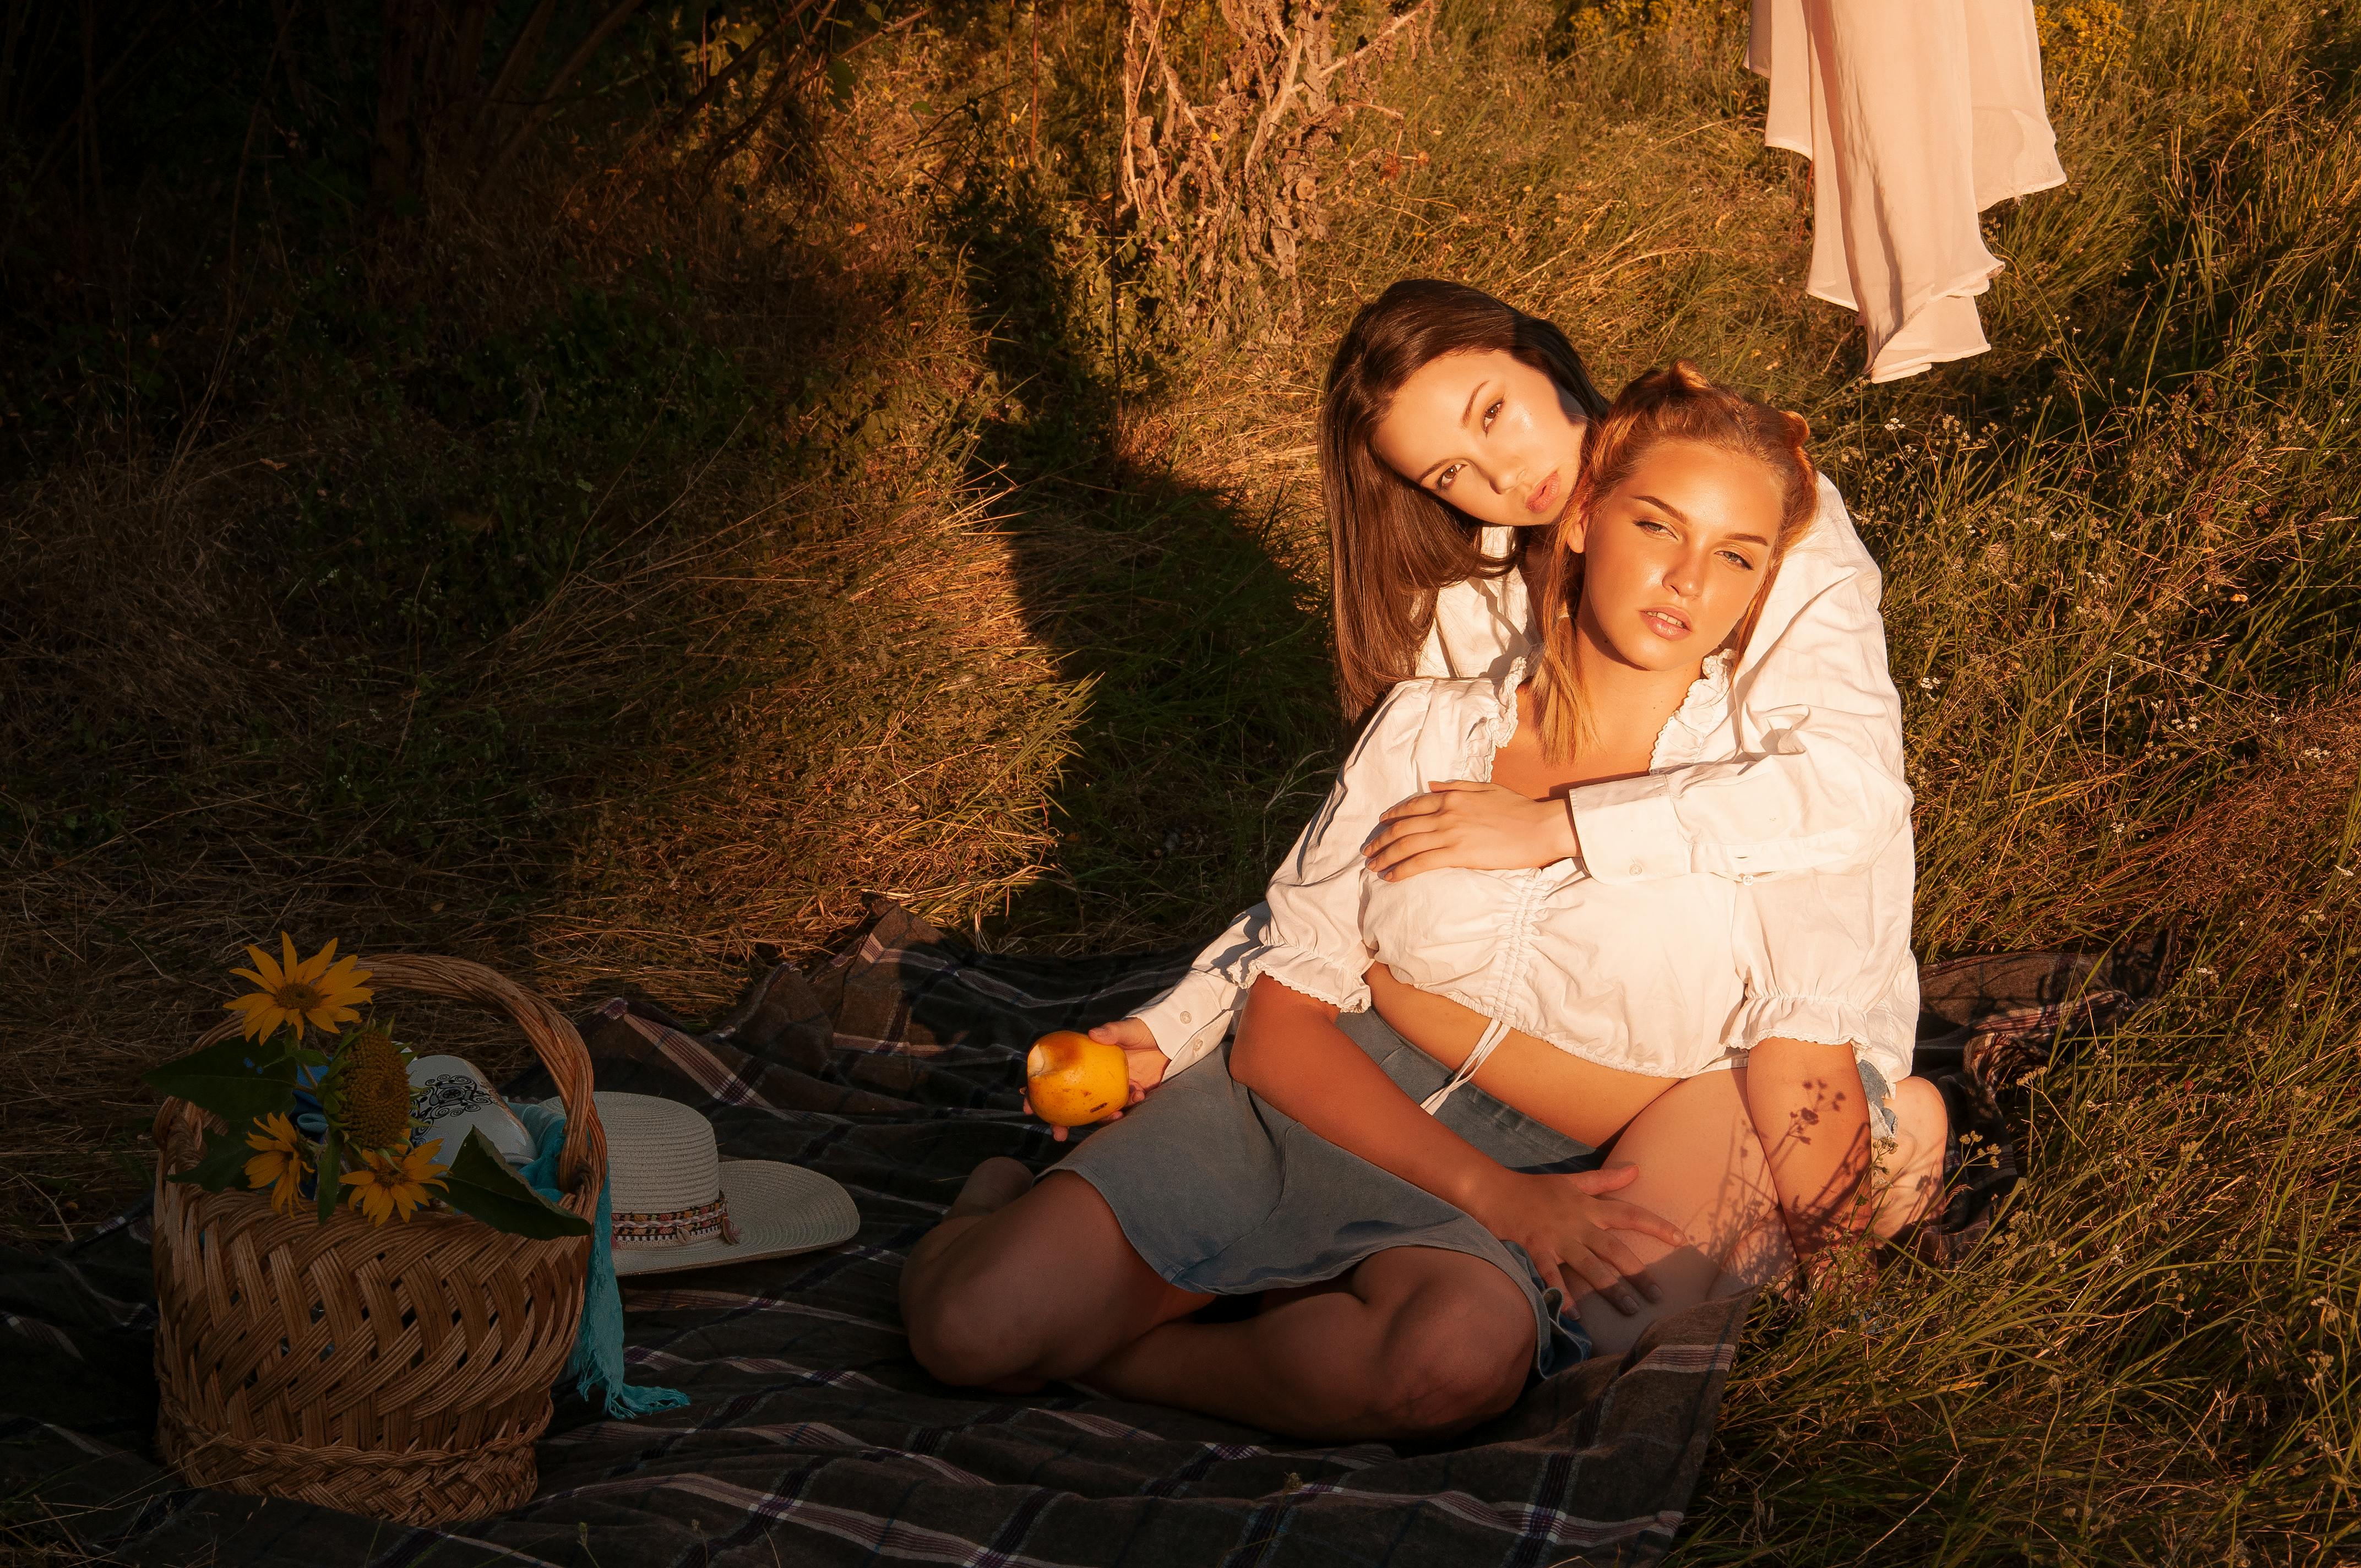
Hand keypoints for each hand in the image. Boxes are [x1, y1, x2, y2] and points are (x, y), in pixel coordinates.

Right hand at [1024, 1017, 1168, 1142]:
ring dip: (1100, 1119)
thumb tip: (1093, 1034)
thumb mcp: (1128, 1029)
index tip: (1028, 1103)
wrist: (1173, 1039)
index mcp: (1087, 1060)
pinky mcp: (1131, 1094)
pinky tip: (1137, 1097)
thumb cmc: (1146, 1029)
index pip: (1057, 1075)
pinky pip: (1123, 1107)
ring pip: (1097, 1110)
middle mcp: (1096, 1077)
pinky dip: (1127, 1107)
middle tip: (1057, 1134)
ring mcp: (1112, 1088)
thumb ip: (1112, 1031)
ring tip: (1113, 1117)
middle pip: (1072, 1102)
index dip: (1040, 1090)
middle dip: (1061, 1120)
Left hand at [1363, 780, 1577, 879]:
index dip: (1392, 816)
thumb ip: (1455, 786)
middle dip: (1381, 840)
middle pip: (1403, 827)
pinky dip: (1402, 869)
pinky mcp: (1458, 855)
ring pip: (1407, 845)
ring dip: (1386, 856)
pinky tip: (1390, 877)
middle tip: (1368, 851)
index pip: (1412, 806)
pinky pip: (1421, 863)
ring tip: (1373, 866)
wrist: (1539, 828)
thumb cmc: (1517, 808)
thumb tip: (1430, 785)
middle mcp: (1445, 813)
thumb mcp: (1484, 788)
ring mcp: (1450, 834)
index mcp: (1451, 797)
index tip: (1380, 825)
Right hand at [1466, 1163, 1687, 1315]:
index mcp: (1588, 1207)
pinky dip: (1564, 1295)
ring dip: (1611, 1289)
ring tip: (1631, 1310)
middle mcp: (1578, 1224)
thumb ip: (1605, 1180)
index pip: (1630, 1214)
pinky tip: (1575, 1315)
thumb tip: (1636, 1169)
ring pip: (1590, 1266)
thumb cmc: (1534, 1189)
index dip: (1657, 1226)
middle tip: (1659, 1297)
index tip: (1681, 1240)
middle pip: (1615, 1249)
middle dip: (1639, 1273)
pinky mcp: (1535, 1250)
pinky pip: (1552, 1276)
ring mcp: (1557, 1238)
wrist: (1493, 1190)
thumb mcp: (1572, 1181)